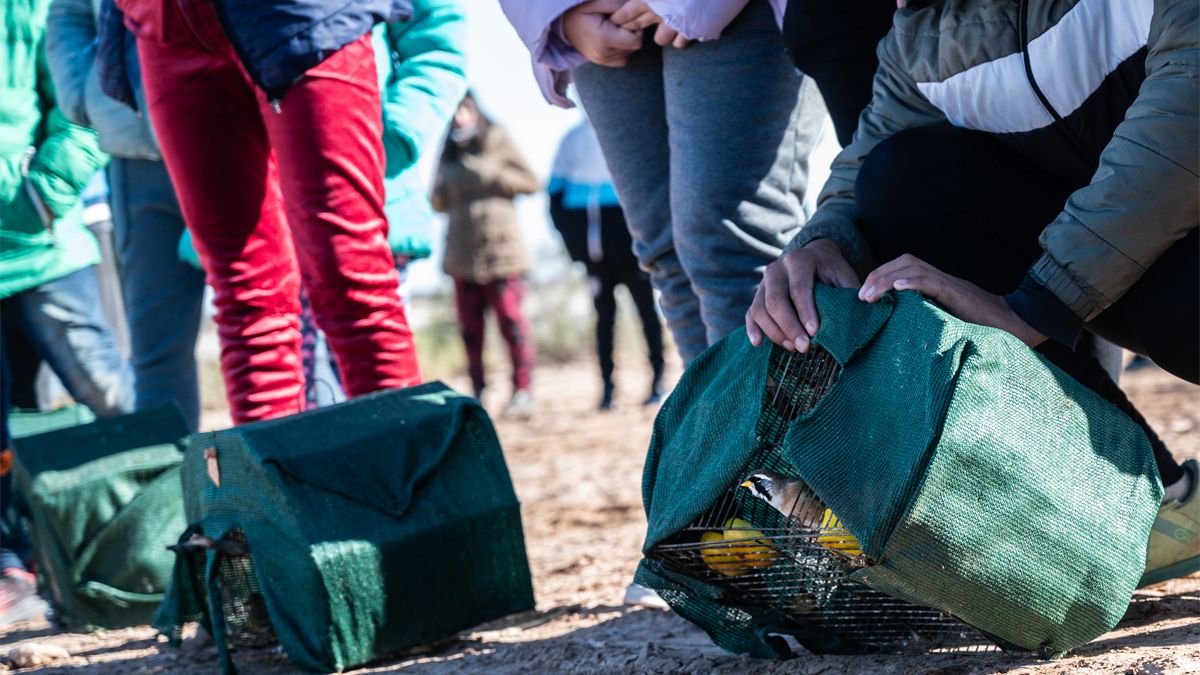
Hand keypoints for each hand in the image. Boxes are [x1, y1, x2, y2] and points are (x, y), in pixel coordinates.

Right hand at [562, 0, 643, 66]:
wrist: (563, 22)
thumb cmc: (580, 9)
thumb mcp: (597, 1)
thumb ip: (616, 4)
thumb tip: (633, 8)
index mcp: (604, 39)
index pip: (636, 41)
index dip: (635, 28)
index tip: (623, 18)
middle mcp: (602, 54)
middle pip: (633, 48)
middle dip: (630, 34)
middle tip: (617, 22)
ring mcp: (600, 60)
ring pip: (628, 53)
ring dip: (625, 41)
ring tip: (613, 29)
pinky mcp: (600, 62)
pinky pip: (621, 59)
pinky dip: (621, 50)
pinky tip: (613, 38)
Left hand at [611, 1, 690, 47]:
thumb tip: (639, 2)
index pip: (626, 12)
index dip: (621, 18)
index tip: (616, 21)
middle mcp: (661, 9)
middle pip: (639, 25)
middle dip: (635, 26)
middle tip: (638, 23)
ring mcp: (677, 22)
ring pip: (660, 39)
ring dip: (664, 32)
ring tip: (671, 23)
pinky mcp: (693, 31)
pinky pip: (678, 44)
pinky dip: (682, 37)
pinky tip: (687, 27)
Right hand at [746, 239, 860, 351]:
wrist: (813, 256)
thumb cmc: (831, 270)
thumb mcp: (843, 274)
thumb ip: (848, 292)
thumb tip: (859, 314)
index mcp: (800, 260)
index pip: (799, 289)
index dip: (805, 313)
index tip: (815, 334)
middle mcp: (777, 268)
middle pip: (775, 301)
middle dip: (789, 327)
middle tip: (803, 347)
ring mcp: (764, 282)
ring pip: (760, 309)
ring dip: (774, 332)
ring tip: (792, 348)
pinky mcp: (757, 295)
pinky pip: (751, 313)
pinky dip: (753, 329)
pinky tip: (758, 344)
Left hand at [859, 254, 1047, 346]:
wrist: (1011, 324)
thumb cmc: (976, 326)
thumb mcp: (942, 320)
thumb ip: (922, 317)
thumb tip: (896, 331)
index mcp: (933, 283)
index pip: (901, 268)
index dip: (880, 277)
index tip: (862, 296)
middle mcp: (938, 278)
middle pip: (902, 262)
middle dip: (877, 276)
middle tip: (859, 297)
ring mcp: (948, 283)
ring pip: (912, 268)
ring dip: (887, 279)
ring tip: (869, 295)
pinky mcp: (957, 292)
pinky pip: (932, 281)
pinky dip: (913, 282)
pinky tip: (898, 288)